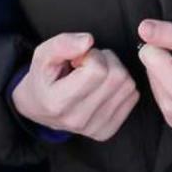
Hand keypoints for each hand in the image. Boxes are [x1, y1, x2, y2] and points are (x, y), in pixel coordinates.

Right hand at [11, 33, 139, 140]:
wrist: (39, 107)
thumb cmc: (43, 78)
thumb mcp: (43, 55)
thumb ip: (62, 44)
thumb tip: (88, 41)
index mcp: (59, 103)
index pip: (97, 70)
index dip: (91, 56)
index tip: (78, 59)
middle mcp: (78, 120)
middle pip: (116, 77)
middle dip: (106, 61)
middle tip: (88, 64)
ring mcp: (94, 128)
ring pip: (128, 85)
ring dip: (115, 71)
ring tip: (95, 74)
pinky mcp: (107, 130)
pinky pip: (132, 97)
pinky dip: (122, 86)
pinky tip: (103, 87)